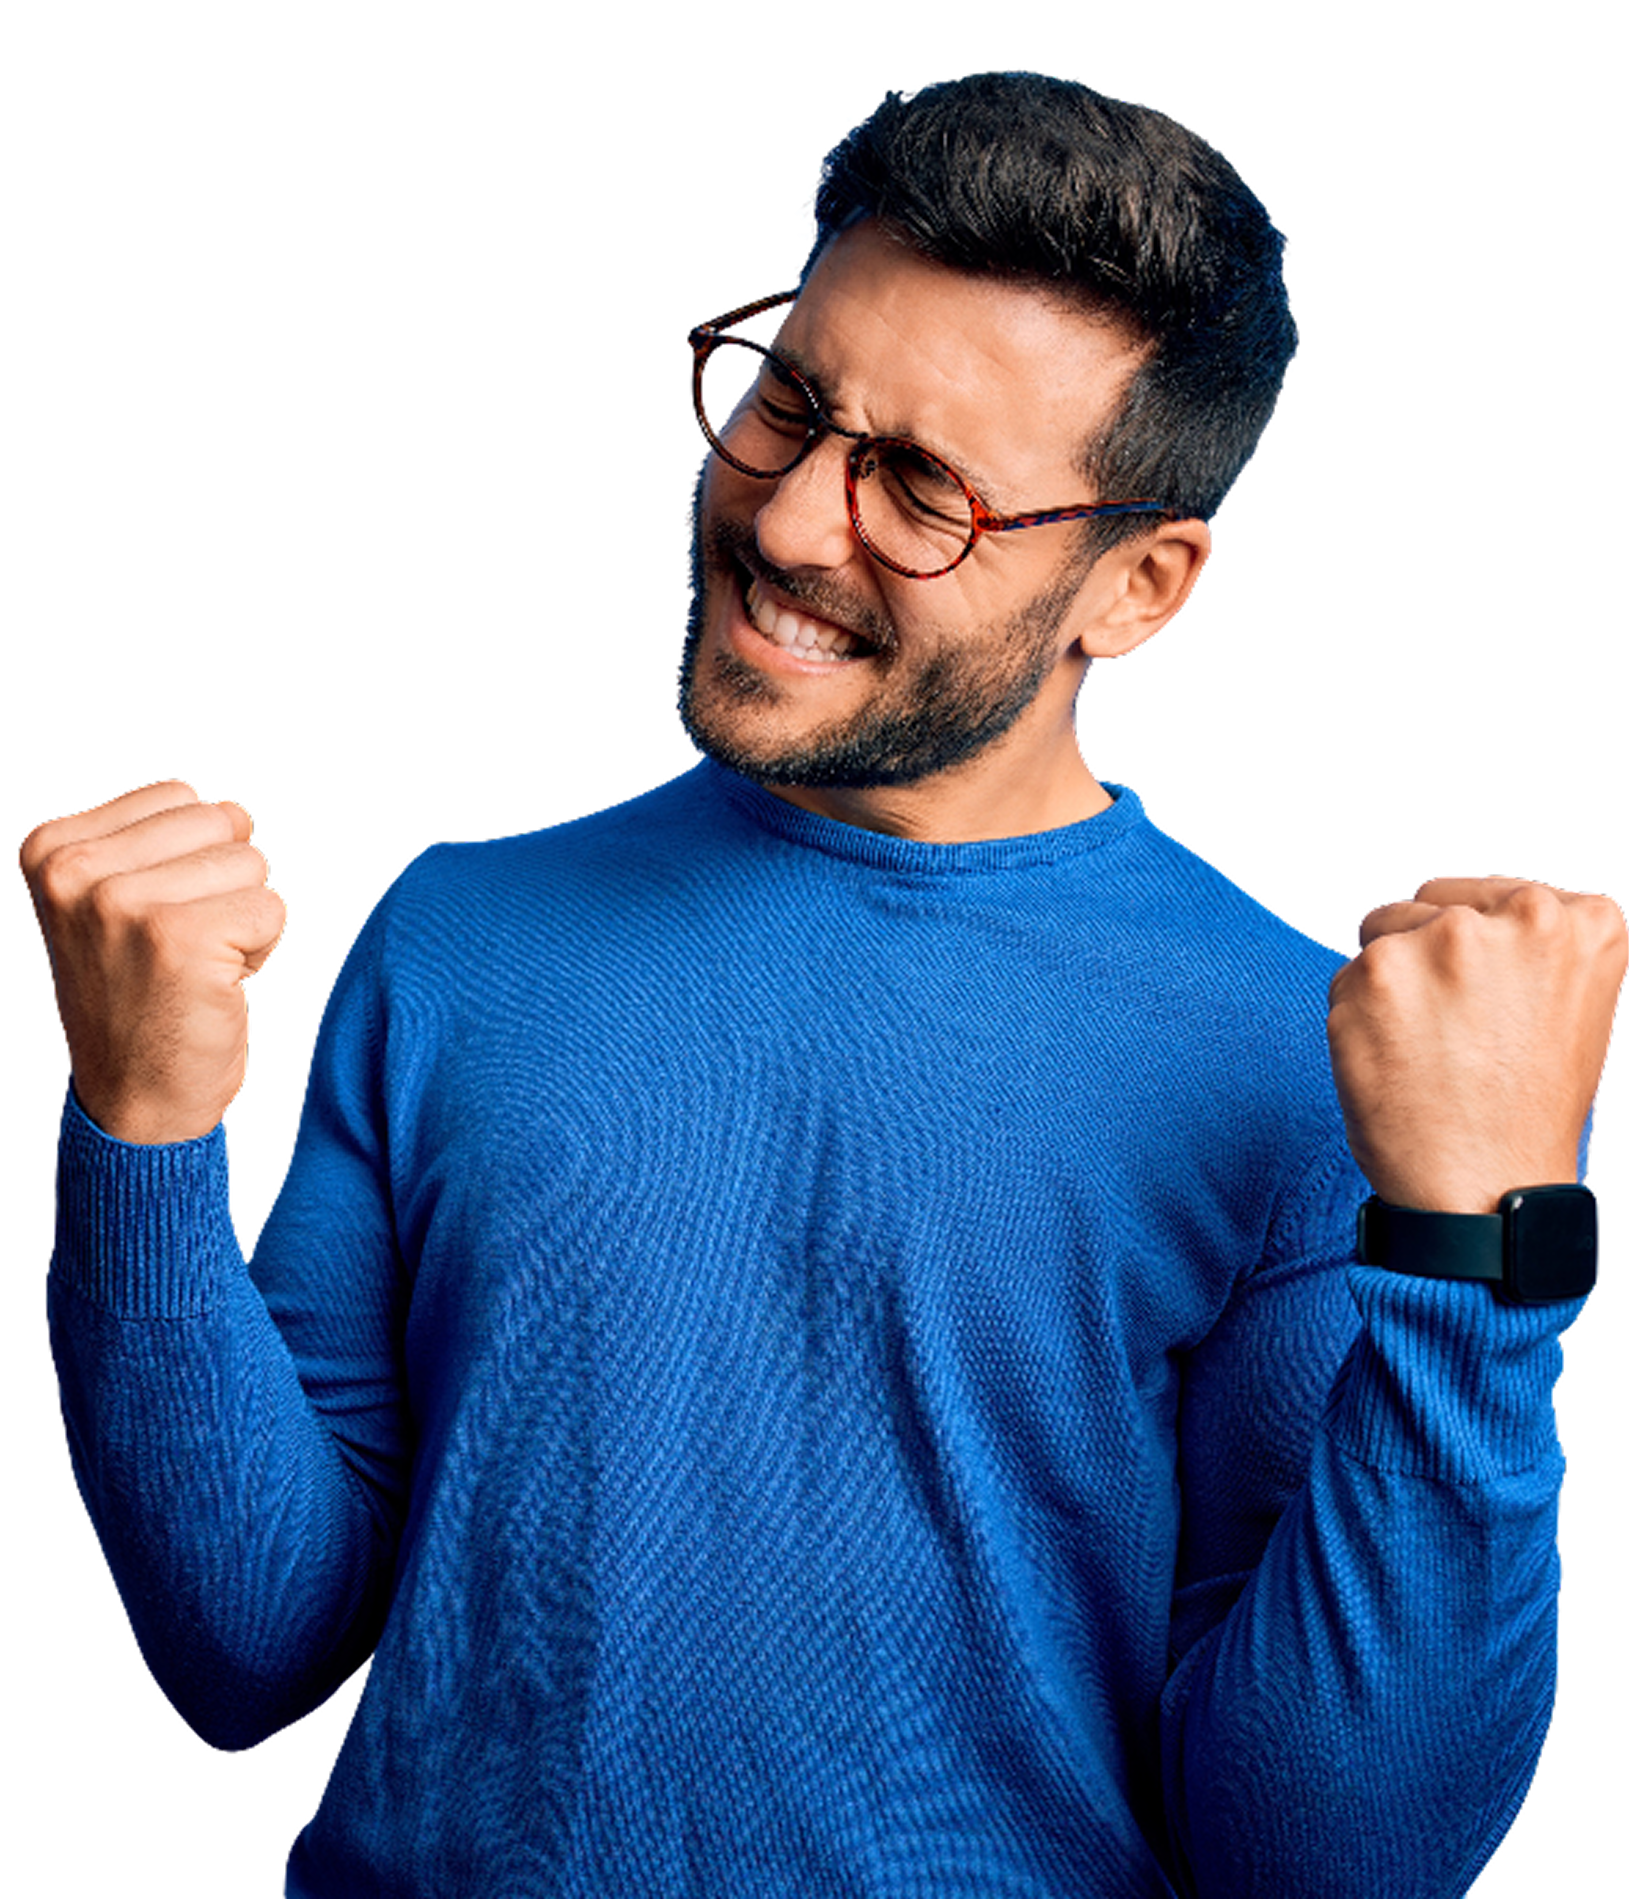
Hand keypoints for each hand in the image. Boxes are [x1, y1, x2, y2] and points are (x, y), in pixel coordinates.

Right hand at [18, 780, 287, 1143]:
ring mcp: (122, 904)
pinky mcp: (179, 939)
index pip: (179, 797)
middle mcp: (76, 871)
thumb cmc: (140, 996)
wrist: (134, 1102)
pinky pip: (272, 907)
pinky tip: (217, 985)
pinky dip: (263, 948)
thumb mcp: (115, 901)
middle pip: (220, 821)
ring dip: (243, 917)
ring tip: (196, 966)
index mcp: (51, 848)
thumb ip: (161, 841)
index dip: (189, 860)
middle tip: (180, 948)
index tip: (152, 920)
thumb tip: (234, 809)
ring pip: (250, 862)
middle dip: (222, 883)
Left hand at [1327, 876, 1627, 1213]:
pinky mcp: (1377, 970)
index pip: (1492, 896)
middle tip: (1455, 1036)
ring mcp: (1444, 940)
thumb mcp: (1572, 1006)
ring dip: (1390, 986)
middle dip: (1428, 957)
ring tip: (1428, 1052)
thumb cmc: (1526, 1108)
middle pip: (1430, 904)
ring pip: (1383, 935)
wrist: (1486, 1188)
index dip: (1478, 952)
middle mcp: (1520, 916)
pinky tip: (1394, 1064)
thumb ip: (1530, 945)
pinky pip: (1344, 978)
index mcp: (1584, 920)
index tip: (1489, 1005)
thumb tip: (1462, 911)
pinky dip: (1355, 1018)